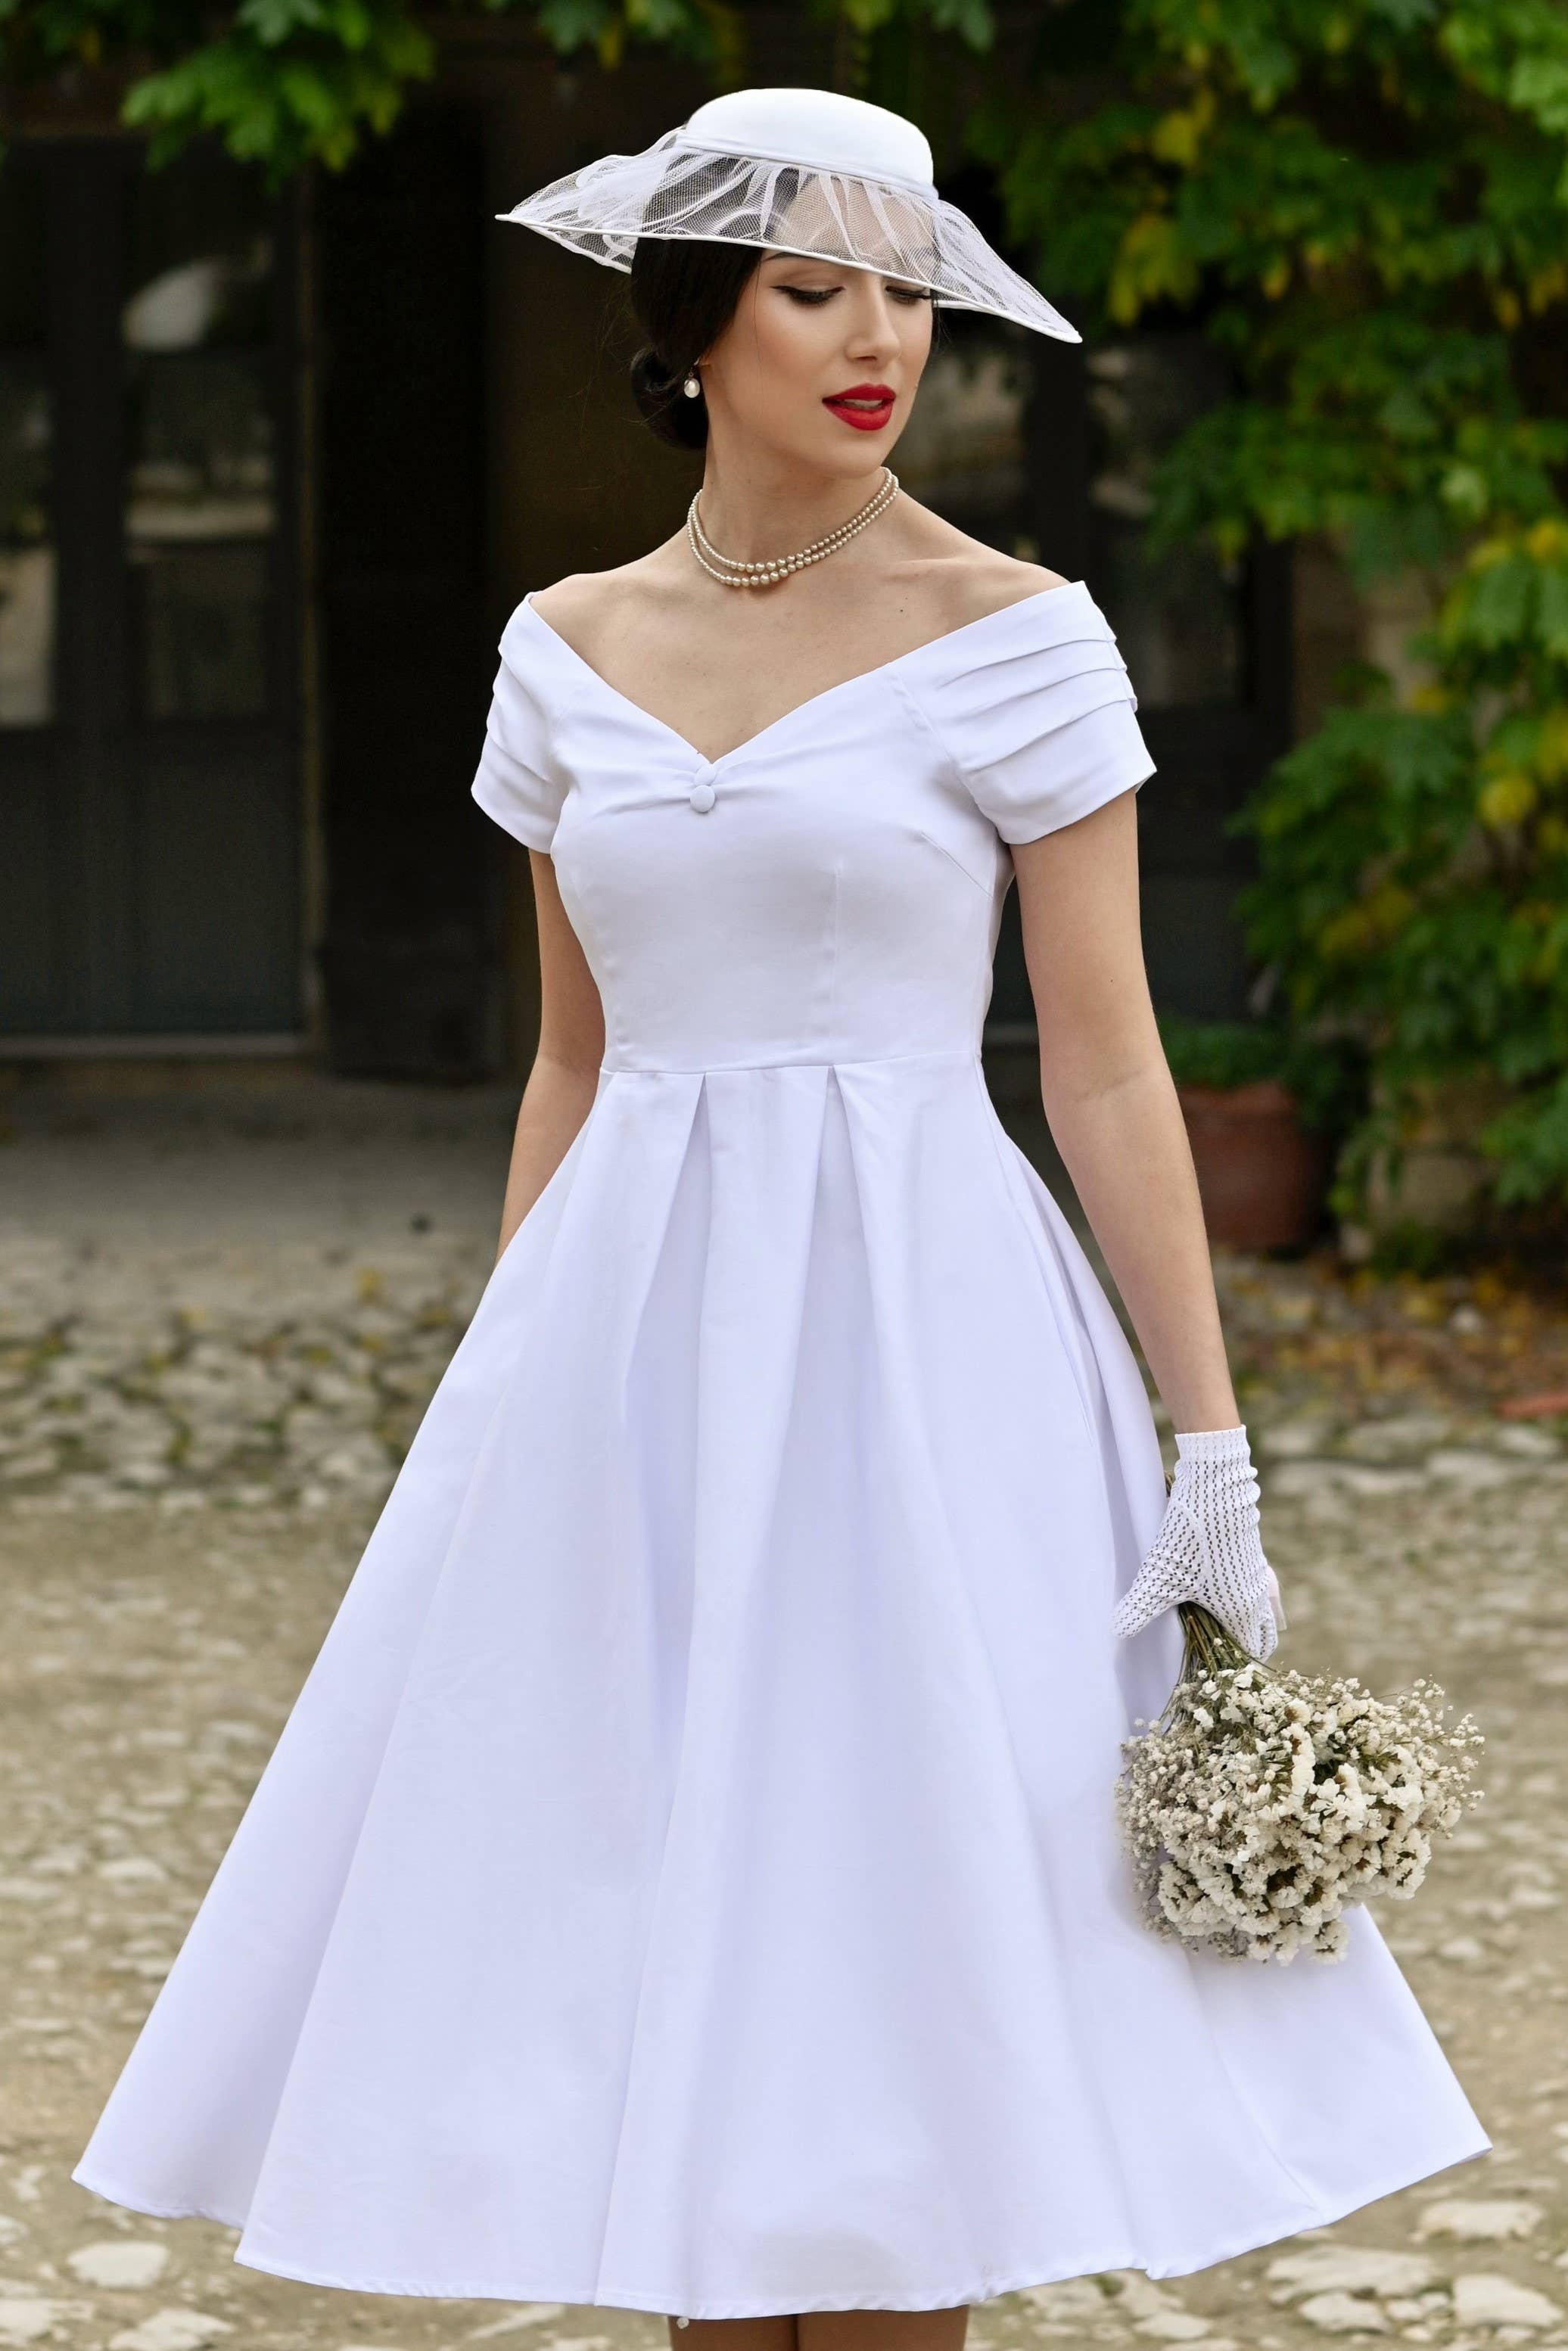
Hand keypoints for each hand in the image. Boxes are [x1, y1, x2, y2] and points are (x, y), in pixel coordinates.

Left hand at [1113, 1424, 1281, 1658]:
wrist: (1216, 1488)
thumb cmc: (1190, 1539)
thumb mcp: (1160, 1577)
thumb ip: (1139, 1608)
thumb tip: (1117, 1631)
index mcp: (1242, 1611)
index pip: (1250, 1653)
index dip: (1235, 1666)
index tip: (1217, 1672)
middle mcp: (1258, 1596)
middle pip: (1265, 1635)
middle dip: (1249, 1649)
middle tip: (1224, 1655)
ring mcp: (1260, 1573)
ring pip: (1267, 1610)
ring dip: (1254, 1622)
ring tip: (1229, 1627)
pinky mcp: (1255, 1552)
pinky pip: (1262, 1587)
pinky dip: (1253, 1597)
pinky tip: (1229, 1588)